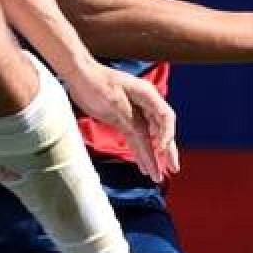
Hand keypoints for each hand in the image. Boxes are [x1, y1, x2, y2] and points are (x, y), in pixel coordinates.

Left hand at [63, 60, 177, 182]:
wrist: (79, 75)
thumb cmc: (96, 81)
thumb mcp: (114, 98)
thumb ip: (130, 117)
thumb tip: (144, 135)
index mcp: (147, 95)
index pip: (166, 117)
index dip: (166, 135)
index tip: (160, 150)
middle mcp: (145, 105)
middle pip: (161, 131)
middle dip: (167, 151)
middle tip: (173, 169)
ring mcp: (135, 114)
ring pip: (149, 139)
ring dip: (154, 158)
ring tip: (158, 177)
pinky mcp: (123, 121)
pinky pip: (136, 140)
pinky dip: (140, 154)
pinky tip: (144, 167)